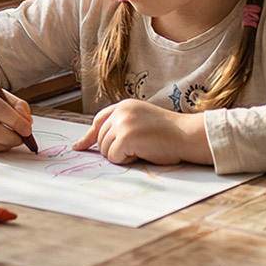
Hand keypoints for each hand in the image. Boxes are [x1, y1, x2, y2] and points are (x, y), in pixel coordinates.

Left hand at [73, 99, 208, 165]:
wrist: (186, 134)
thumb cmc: (168, 132)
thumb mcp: (141, 119)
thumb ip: (121, 124)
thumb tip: (95, 141)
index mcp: (124, 105)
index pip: (98, 121)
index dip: (89, 136)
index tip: (79, 146)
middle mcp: (120, 111)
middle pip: (100, 139)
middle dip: (114, 148)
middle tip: (137, 147)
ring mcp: (122, 124)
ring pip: (106, 150)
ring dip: (122, 155)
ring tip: (142, 147)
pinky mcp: (125, 138)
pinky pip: (114, 157)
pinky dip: (126, 160)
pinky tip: (142, 152)